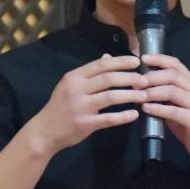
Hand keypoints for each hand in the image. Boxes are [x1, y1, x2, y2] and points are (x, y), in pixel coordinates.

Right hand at [24, 54, 146, 154]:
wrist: (44, 131)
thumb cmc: (59, 107)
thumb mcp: (70, 85)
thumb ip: (89, 73)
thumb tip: (107, 57)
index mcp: (74, 77)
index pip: (101, 65)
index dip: (121, 62)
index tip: (137, 62)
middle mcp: (77, 89)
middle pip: (109, 79)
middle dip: (130, 78)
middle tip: (145, 81)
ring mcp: (81, 107)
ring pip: (111, 97)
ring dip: (130, 95)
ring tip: (144, 95)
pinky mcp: (85, 124)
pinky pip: (108, 119)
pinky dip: (123, 116)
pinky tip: (134, 115)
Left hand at [139, 53, 189, 162]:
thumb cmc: (187, 122)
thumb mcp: (175, 103)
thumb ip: (164, 92)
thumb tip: (141, 83)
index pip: (175, 64)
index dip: (159, 59)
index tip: (142, 58)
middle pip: (172, 75)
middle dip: (152, 76)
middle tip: (136, 81)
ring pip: (172, 91)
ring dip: (152, 92)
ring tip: (138, 95)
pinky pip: (173, 111)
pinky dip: (157, 108)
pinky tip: (145, 108)